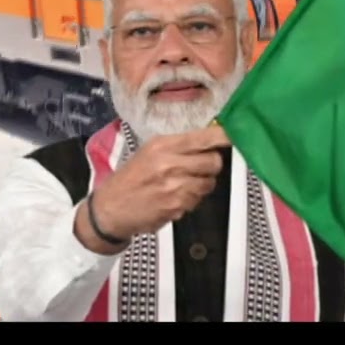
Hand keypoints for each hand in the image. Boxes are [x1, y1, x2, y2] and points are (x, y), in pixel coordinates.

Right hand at [80, 126, 228, 247]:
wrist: (111, 208)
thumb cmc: (129, 179)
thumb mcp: (147, 152)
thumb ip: (176, 146)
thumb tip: (207, 140)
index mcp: (162, 145)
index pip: (203, 138)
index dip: (223, 137)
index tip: (233, 135)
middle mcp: (170, 163)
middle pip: (214, 161)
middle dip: (212, 165)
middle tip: (201, 166)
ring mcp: (175, 186)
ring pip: (209, 183)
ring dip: (202, 184)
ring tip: (183, 184)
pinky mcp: (177, 206)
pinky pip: (198, 200)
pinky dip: (191, 200)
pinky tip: (175, 197)